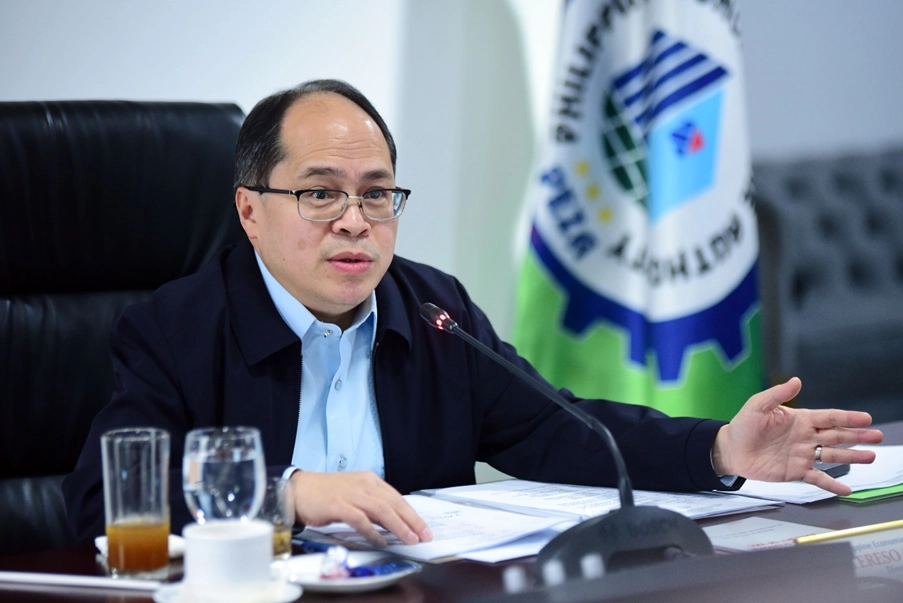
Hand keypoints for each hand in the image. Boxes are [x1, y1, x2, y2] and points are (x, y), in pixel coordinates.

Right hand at [289, 471, 432, 546]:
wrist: (298, 490)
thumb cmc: (326, 494)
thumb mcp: (355, 494)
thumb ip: (373, 505)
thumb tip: (393, 522)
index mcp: (370, 480)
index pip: (397, 498)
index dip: (412, 514)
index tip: (424, 528)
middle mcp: (364, 484)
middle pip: (393, 503)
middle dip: (411, 521)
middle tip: (424, 535)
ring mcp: (351, 494)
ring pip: (381, 510)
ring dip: (398, 526)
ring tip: (409, 539)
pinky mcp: (337, 505)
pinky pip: (360, 518)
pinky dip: (372, 531)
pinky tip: (380, 541)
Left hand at [712, 377, 883, 495]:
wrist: (731, 449)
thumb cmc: (744, 425)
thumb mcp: (758, 406)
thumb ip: (777, 394)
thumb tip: (796, 381)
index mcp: (800, 420)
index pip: (829, 417)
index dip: (847, 418)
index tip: (866, 418)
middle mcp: (806, 437)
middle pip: (837, 436)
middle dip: (857, 436)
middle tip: (877, 437)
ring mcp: (803, 455)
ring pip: (832, 456)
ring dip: (852, 457)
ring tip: (870, 457)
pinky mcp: (796, 472)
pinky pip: (818, 478)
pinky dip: (832, 484)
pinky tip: (846, 489)